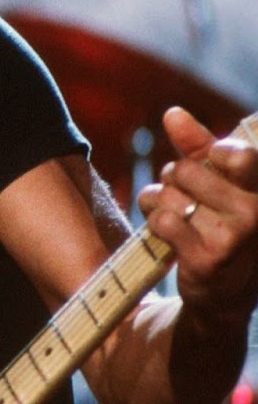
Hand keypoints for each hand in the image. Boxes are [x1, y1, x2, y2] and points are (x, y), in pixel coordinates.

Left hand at [138, 106, 257, 334]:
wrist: (225, 290)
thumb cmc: (222, 222)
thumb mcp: (219, 180)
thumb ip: (198, 145)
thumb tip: (173, 113)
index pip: (233, 153)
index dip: (209, 154)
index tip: (213, 164)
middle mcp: (257, 211)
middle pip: (184, 170)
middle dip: (175, 179)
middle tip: (190, 197)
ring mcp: (234, 236)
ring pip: (168, 194)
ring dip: (162, 201)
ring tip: (180, 215)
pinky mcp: (206, 258)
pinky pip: (161, 219)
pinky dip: (156, 222)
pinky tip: (170, 233)